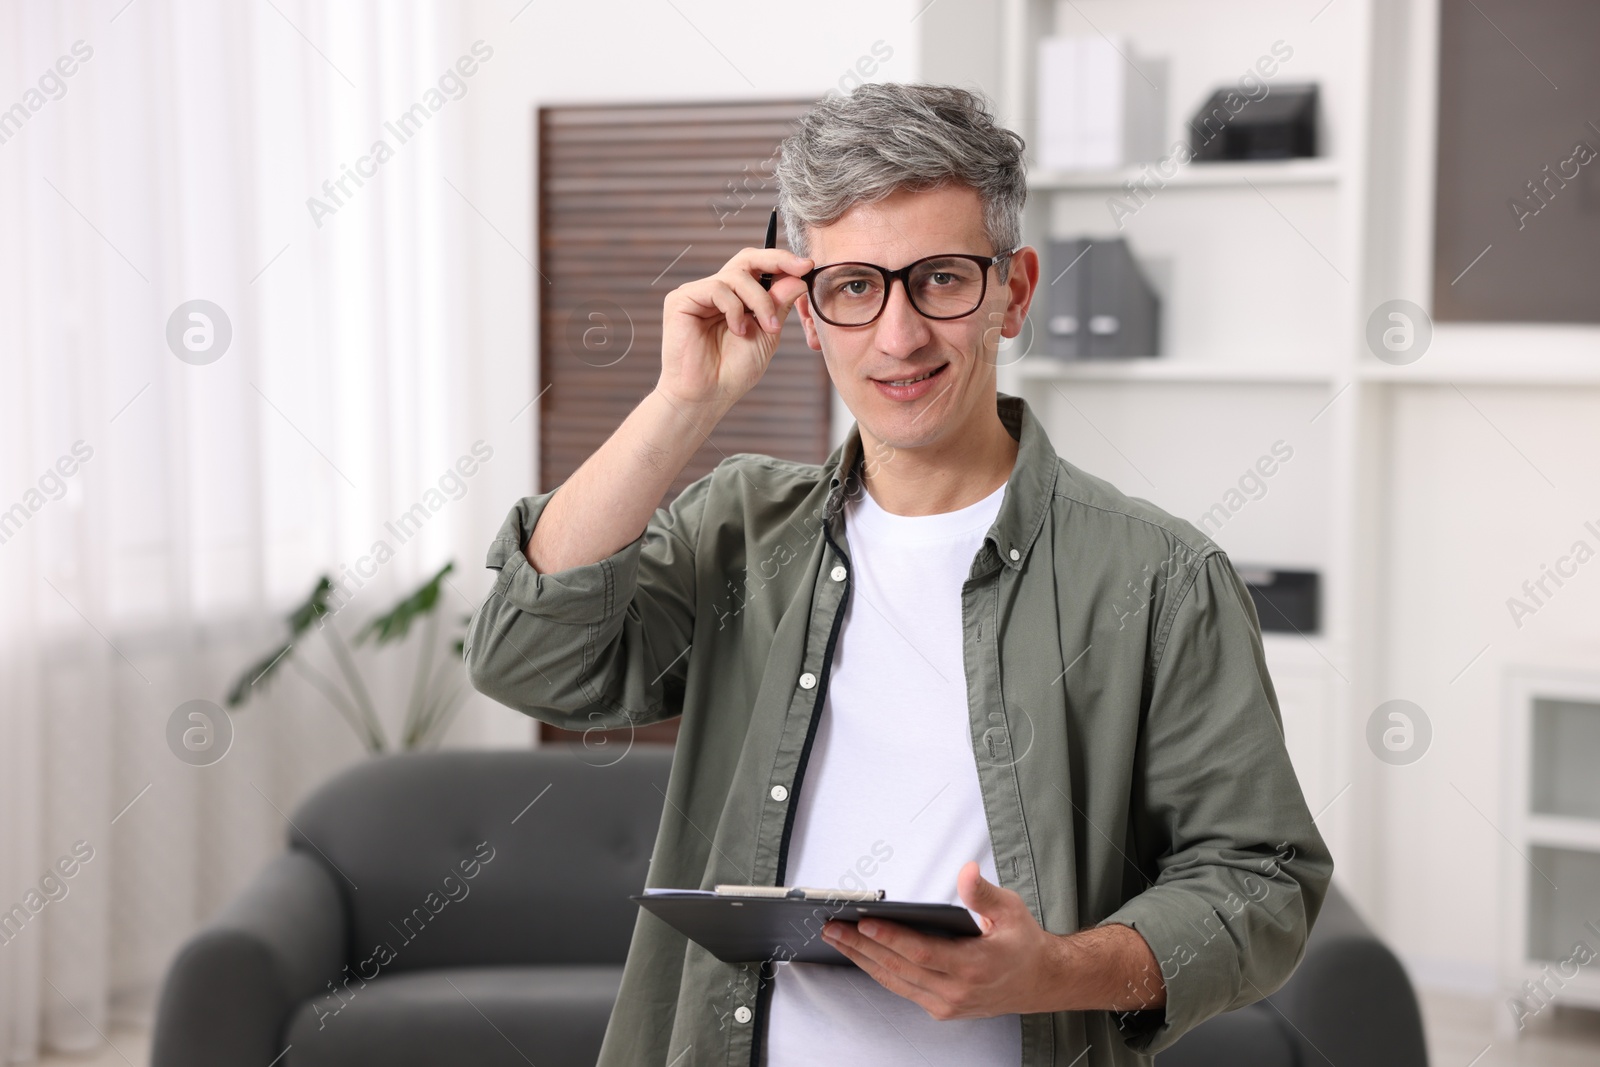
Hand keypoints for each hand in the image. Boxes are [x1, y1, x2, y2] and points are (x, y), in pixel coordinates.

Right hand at [658, 247, 811, 410]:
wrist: (707, 396)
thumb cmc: (734, 371)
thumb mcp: (767, 334)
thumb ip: (779, 304)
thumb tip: (798, 277)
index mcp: (737, 298)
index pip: (759, 268)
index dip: (783, 262)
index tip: (808, 266)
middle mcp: (717, 291)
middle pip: (747, 258)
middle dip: (777, 260)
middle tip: (800, 268)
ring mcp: (698, 294)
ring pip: (738, 275)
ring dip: (760, 301)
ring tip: (768, 328)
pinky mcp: (682, 299)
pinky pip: (718, 288)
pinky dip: (735, 309)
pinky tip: (738, 331)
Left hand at [821, 862, 1165, 1018]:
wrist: (1040, 982)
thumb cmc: (1022, 943)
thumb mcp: (1010, 910)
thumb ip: (983, 894)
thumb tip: (966, 871)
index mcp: (974, 967)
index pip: (921, 952)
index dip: (890, 937)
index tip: (864, 921)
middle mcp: (957, 991)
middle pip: (899, 968)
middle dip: (862, 946)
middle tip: (832, 927)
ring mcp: (946, 1003)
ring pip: (894, 981)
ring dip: (862, 959)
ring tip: (835, 938)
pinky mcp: (940, 1007)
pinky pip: (901, 988)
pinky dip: (878, 970)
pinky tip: (860, 954)